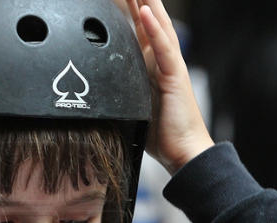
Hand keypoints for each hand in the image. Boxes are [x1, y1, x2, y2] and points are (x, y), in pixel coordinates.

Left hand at [125, 0, 213, 173]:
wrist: (182, 153)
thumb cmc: (160, 134)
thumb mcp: (131, 107)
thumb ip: (118, 92)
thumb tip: (93, 91)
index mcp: (149, 66)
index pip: (136, 30)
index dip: (127, 9)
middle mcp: (161, 61)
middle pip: (147, 21)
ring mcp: (170, 66)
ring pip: (158, 26)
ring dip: (146, 3)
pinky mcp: (175, 77)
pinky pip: (164, 49)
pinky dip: (155, 29)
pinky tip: (147, 11)